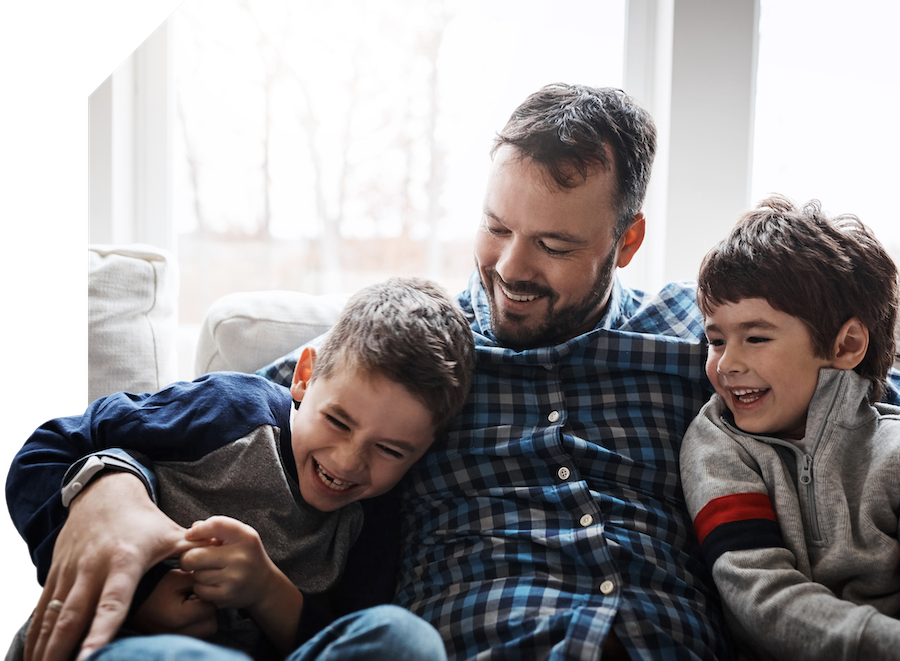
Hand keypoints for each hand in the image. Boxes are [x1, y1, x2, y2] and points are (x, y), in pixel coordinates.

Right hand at [26, 473, 197, 660]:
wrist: (104, 494)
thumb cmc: (145, 521)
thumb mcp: (171, 534)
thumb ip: (194, 552)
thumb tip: (221, 561)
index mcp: (123, 561)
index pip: (113, 601)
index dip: (103, 629)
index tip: (93, 656)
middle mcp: (92, 568)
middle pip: (73, 616)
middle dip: (63, 650)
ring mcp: (70, 570)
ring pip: (51, 615)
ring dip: (43, 647)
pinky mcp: (56, 571)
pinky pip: (41, 607)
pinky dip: (34, 633)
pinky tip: (31, 655)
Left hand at [181, 516, 277, 609]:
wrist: (265, 585)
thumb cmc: (247, 556)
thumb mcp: (241, 537)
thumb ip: (218, 528)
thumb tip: (194, 528)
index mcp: (246, 537)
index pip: (215, 525)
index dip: (198, 530)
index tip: (190, 535)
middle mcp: (241, 556)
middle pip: (195, 555)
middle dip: (187, 557)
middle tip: (191, 559)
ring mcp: (234, 577)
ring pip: (197, 574)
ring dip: (197, 573)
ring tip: (209, 572)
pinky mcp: (227, 595)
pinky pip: (200, 589)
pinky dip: (201, 587)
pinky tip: (212, 584)